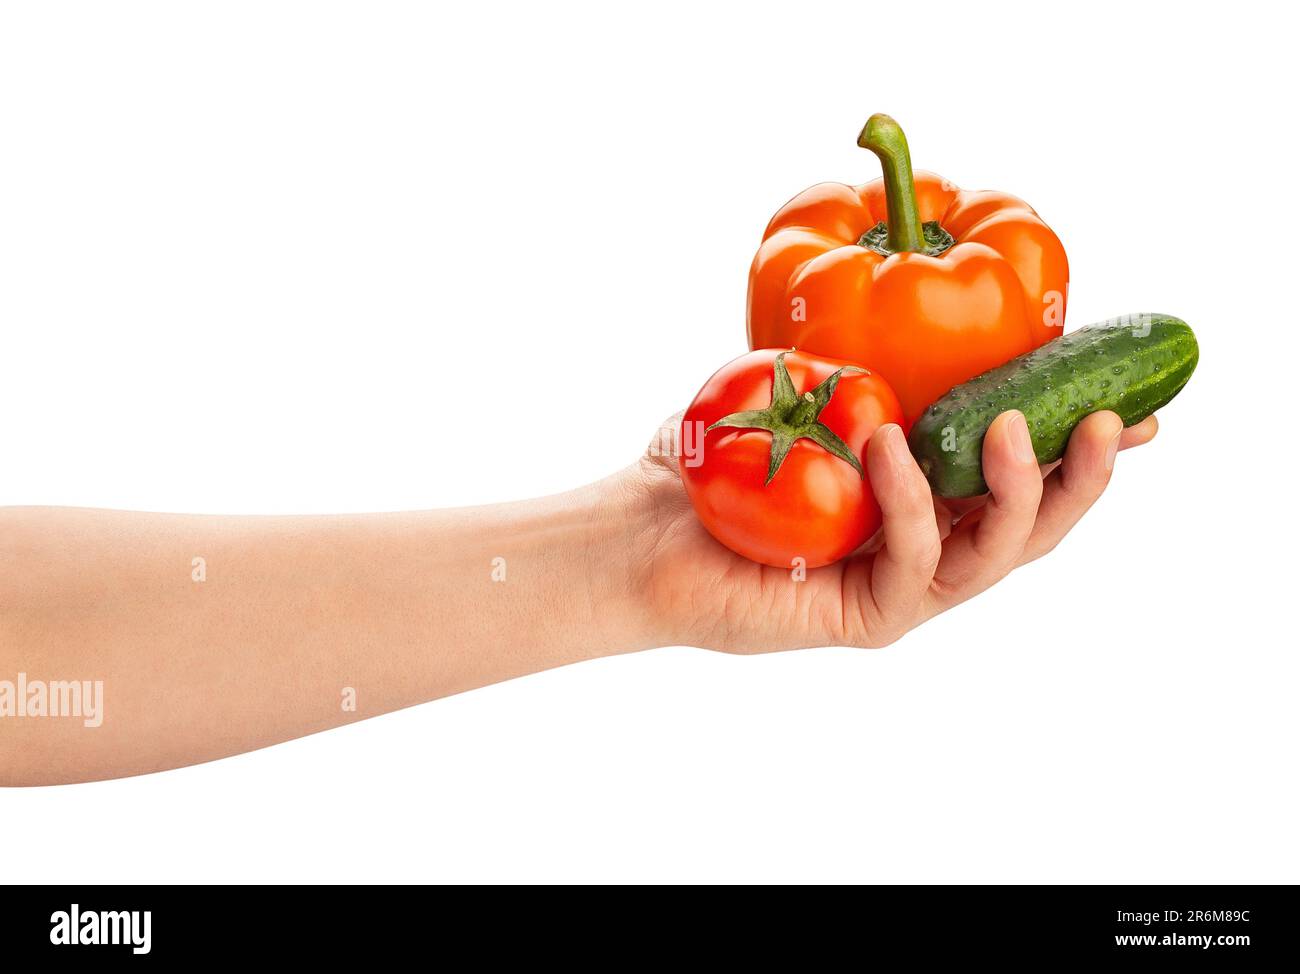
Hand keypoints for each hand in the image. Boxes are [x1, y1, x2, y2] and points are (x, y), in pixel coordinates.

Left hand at [622, 410, 1156, 651]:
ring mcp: (899, 591)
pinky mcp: (864, 619)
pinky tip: (893, 448)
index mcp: (926, 501)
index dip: (1086, 448)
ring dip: (1018, 490)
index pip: (1022, 477)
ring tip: (1013, 426)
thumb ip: (869, 363)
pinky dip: (913, 503)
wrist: (636, 526)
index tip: (1138, 402)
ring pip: (996, 557)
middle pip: (1034, 526)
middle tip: (1111, 419)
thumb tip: (919, 302)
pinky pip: (914, 565)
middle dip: (1083, 474)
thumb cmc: (715, 458)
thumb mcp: (805, 390)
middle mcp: (925, 549)